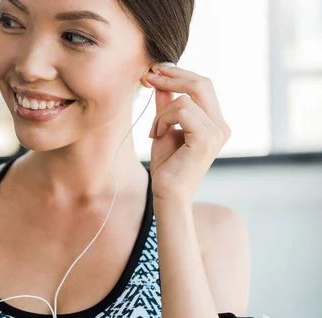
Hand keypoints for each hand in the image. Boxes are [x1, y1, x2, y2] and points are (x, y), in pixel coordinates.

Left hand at [146, 65, 230, 202]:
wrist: (167, 194)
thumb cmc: (167, 165)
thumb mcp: (164, 127)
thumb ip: (166, 105)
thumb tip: (161, 80)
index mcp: (216, 122)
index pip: (203, 86)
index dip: (179, 73)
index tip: (156, 70)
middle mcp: (221, 126)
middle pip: (202, 83)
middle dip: (173, 76)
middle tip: (149, 76)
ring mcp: (217, 132)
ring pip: (184, 100)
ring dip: (161, 113)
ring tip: (154, 131)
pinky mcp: (206, 139)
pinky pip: (180, 112)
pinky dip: (162, 121)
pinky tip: (156, 136)